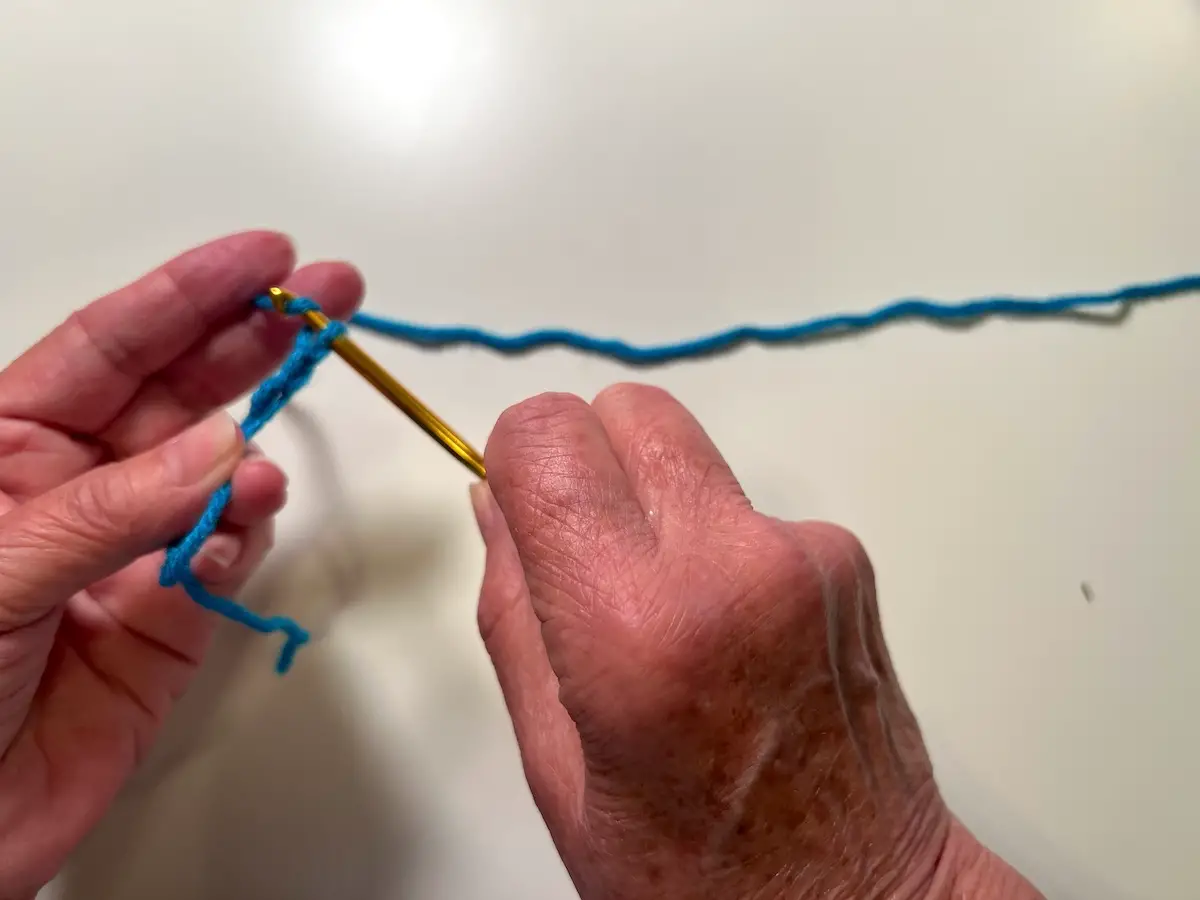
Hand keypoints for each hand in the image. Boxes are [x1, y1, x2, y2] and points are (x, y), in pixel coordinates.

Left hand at [0, 232, 361, 897]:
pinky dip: (251, 526)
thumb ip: (110, 511)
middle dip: (254, 336)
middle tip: (329, 292)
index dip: (189, 293)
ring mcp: (136, 544)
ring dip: (253, 447)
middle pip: (180, 386)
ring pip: (219, 467)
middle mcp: (79, 483)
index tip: (264, 258)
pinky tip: (248, 517)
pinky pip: (233, 546)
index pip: (111, 345)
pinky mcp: (179, 609)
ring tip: (268, 460)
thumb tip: (225, 453)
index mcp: (10, 447)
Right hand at [473, 386, 1043, 898]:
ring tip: (666, 614)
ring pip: (687, 451)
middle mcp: (732, 566)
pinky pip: (744, 503)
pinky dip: (717, 541)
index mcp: (634, 628)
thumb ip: (513, 611)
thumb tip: (496, 500)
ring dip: (655, 504)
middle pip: (629, 409)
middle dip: (590, 458)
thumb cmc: (694, 871)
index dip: (517, 458)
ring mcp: (805, 554)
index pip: (549, 435)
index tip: (523, 506)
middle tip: (587, 551)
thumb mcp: (557, 762)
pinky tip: (727, 633)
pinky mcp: (848, 557)